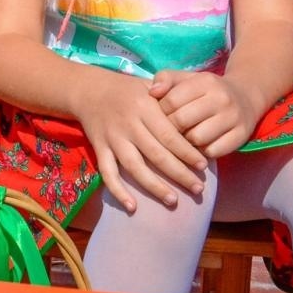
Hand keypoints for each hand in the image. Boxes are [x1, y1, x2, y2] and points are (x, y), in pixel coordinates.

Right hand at [71, 75, 207, 212]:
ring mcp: (113, 138)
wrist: (89, 90)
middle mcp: (129, 124)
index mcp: (145, 107)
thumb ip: (172, 98)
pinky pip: (108, 173)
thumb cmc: (128, 89)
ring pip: (134, 167)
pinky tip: (133, 207)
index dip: (187, 152)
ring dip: (154, 186)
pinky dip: (118, 191)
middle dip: (179, 174)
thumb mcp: (150, 85)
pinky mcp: (99, 149)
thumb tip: (197, 118)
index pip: (169, 135)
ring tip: (172, 200)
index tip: (203, 166)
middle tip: (198, 189)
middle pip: (156, 154)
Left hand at [149, 70, 264, 158]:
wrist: (245, 97)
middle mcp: (222, 98)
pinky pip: (213, 151)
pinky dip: (203, 152)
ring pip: (197, 139)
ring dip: (186, 143)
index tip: (160, 116)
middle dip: (171, 129)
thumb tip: (153, 92)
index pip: (172, 101)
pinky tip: (200, 145)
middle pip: (182, 121)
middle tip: (169, 131)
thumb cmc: (205, 91)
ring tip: (184, 138)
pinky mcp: (241, 136)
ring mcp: (233, 117)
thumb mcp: (186, 79)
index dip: (161, 112)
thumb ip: (166, 79)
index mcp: (205, 81)